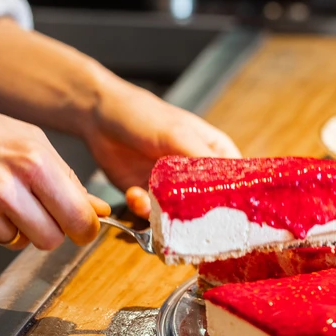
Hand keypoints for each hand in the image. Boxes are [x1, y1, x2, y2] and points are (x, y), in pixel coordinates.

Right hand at [0, 98, 109, 250]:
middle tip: (30, 209)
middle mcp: (7, 188)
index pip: (78, 217)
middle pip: (51, 239)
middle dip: (47, 230)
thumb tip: (97, 210)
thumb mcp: (23, 138)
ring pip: (18, 243)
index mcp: (32, 160)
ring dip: (11, 226)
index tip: (81, 229)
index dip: (84, 228)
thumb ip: (63, 177)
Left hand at [84, 80, 239, 218]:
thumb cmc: (145, 115)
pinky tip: (133, 193)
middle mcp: (197, 174)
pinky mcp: (149, 196)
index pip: (235, 183)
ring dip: (163, 214)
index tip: (226, 218)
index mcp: (215, 153)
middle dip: (194, 216)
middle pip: (208, 206)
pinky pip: (152, 215)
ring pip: (179, 215)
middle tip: (181, 220)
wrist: (100, 118)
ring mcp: (173, 187)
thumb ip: (203, 158)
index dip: (233, 201)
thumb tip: (226, 186)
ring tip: (146, 199)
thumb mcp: (178, 133)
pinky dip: (142, 209)